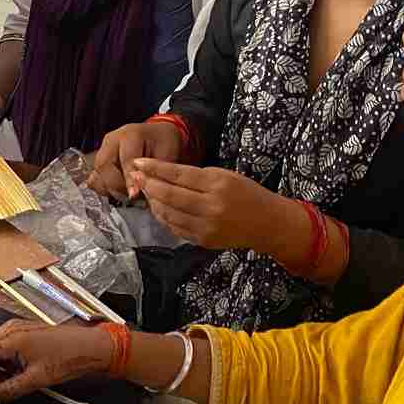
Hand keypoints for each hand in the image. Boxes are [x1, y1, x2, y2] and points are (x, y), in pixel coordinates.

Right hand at [0, 321, 113, 403]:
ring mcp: (16, 328)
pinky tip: (13, 373)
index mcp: (10, 338)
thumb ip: (9, 390)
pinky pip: (2, 344)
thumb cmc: (68, 357)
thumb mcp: (36, 379)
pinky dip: (2, 360)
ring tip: (5, 383)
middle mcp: (9, 329)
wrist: (92, 347)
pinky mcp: (24, 331)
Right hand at [90, 120, 184, 199]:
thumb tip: (140, 189)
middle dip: (117, 185)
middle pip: (104, 166)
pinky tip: (119, 191)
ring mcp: (103, 150)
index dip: (129, 179)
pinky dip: (105, 188)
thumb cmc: (164, 144)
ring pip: (97, 174)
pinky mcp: (100, 160)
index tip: (134, 194)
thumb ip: (154, 172)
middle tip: (132, 196)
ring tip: (127, 194)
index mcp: (130, 134)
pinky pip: (95, 178)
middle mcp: (112, 140)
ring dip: (110, 188)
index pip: (126, 159)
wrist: (158, 137)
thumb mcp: (166, 155)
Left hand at [128, 160, 304, 255]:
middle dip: (148, 184)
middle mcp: (211, 206)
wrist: (267, 224)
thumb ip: (196, 176)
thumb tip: (162, 173)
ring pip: (168, 213)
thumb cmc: (247, 194)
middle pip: (169, 195)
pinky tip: (157, 207)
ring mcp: (206, 226)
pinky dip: (163, 217)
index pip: (178, 174)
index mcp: (217, 184)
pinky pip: (175, 227)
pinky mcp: (203, 240)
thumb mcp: (225, 175)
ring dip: (152, 201)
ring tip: (145, 190)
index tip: (138, 162)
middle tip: (135, 176)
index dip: (155, 168)